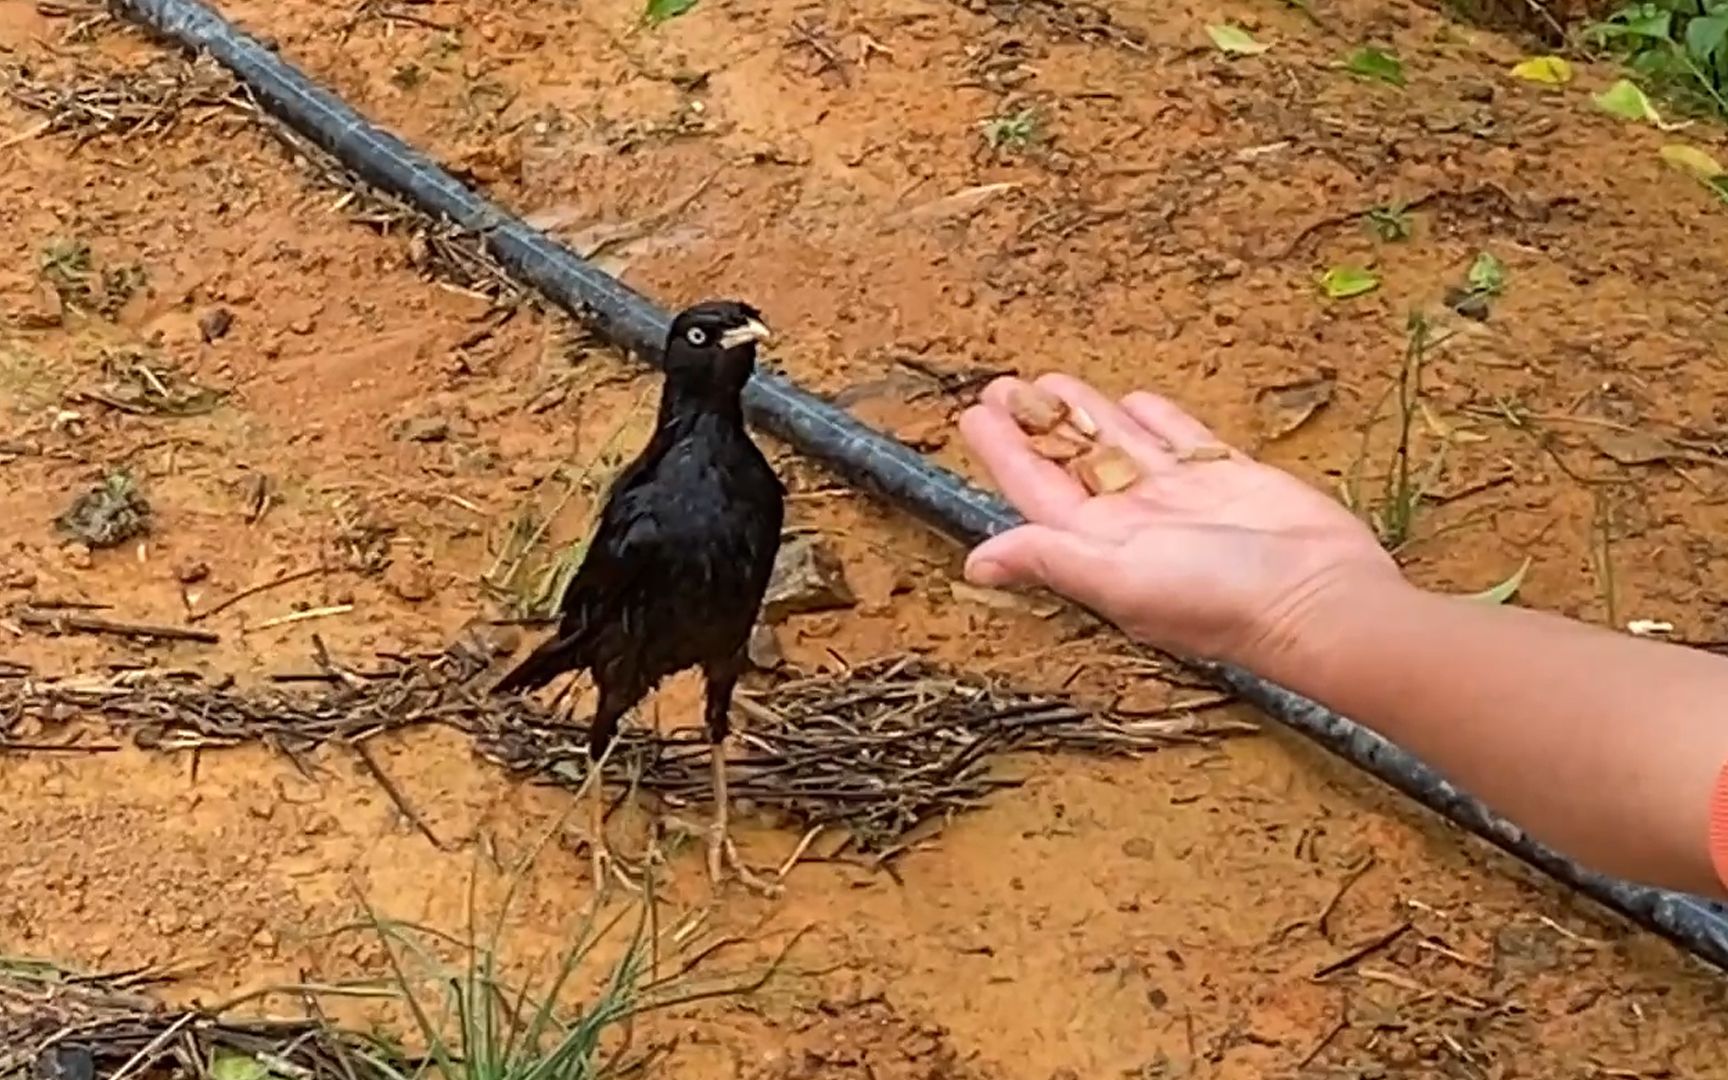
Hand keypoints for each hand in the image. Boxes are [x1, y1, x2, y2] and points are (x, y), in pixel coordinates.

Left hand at [959, 374, 1402, 665]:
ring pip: (1122, 444)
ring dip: (1087, 414)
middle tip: (1003, 385)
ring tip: (1053, 382)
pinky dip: (1158, 420)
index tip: (974, 414)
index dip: (1004, 452)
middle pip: (1072, 462)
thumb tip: (974, 566)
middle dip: (1036, 425)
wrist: (1322, 600)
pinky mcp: (1232, 479)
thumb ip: (1051, 560)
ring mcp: (1185, 499)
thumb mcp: (1122, 578)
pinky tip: (1136, 400)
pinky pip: (1184, 441)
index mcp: (1102, 546)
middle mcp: (1137, 523)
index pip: (1037, 491)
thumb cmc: (1223, 600)